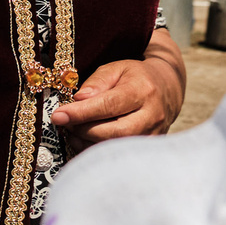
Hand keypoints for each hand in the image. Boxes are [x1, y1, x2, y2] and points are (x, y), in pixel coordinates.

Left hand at [50, 40, 184, 144]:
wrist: (167, 88)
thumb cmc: (135, 77)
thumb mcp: (116, 69)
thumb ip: (97, 82)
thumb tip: (78, 100)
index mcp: (143, 90)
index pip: (109, 105)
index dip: (81, 113)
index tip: (58, 116)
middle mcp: (152, 115)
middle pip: (114, 132)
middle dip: (84, 130)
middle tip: (64, 124)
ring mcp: (154, 134)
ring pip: (117, 147)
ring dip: (88, 143)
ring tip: (72, 133)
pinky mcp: (149, 147)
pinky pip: (120, 155)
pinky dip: (98, 151)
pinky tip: (85, 142)